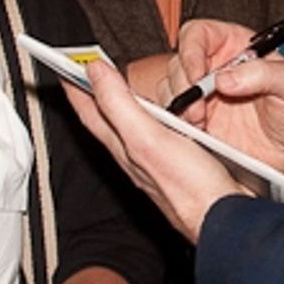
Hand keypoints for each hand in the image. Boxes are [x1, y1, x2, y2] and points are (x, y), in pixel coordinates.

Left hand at [68, 56, 248, 241]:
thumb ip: (118, 104)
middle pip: (105, 116)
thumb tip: (94, 72)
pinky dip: (152, 116)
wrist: (223, 218)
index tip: (60, 64)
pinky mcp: (177, 162)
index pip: (87, 110)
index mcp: (121, 145)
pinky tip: (161, 114)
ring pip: (129, 125)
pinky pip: (154, 133)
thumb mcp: (146, 137)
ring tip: (115, 85)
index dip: (74, 86)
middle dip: (94, 91)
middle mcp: (133, 152)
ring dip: (121, 102)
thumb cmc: (189, 188)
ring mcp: (154, 159)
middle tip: (85, 70)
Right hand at [168, 20, 283, 221]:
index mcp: (235, 46)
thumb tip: (225, 78)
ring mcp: (202, 96)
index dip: (190, 50)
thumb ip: (266, 73)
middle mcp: (213, 67)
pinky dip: (178, 125)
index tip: (198, 76)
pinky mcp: (196, 122)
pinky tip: (199, 135)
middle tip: (200, 110)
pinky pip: (172, 117)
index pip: (197, 34)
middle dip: (184, 86)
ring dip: (179, 107)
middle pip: (177, 62)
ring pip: (169, 89)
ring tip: (202, 124)